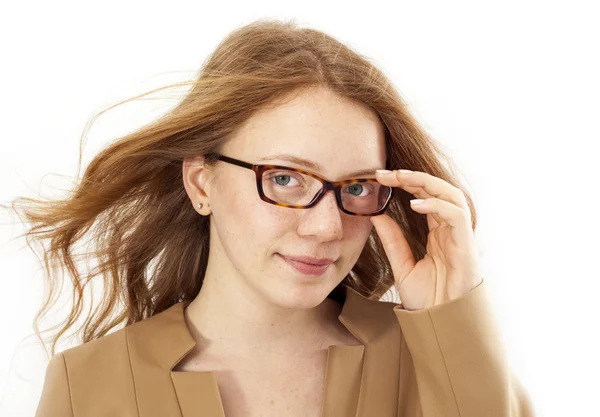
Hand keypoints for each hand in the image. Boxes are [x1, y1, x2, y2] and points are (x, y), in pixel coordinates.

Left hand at [370, 169, 482, 310]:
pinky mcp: (467, 246)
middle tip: (384, 173)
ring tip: (399, 178)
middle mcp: (450, 230)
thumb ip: (392, 239)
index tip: (378, 177)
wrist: (440, 325)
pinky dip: (437, 206)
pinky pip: (456, 216)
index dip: (404, 183)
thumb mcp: (402, 265)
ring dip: (425, 183)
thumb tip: (375, 214)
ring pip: (451, 195)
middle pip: (437, 190)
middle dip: (411, 176)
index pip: (424, 197)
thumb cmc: (427, 300)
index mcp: (437, 232)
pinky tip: (415, 204)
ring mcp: (460, 237)